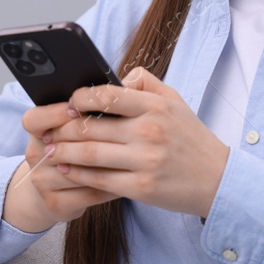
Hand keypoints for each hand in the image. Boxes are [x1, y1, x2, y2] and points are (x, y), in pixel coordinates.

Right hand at [19, 102, 122, 223]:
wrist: (54, 192)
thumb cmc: (73, 149)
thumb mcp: (71, 126)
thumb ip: (89, 106)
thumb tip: (121, 87)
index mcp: (38, 131)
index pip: (34, 119)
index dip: (55, 113)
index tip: (77, 109)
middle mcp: (35, 155)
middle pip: (59, 145)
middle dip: (90, 139)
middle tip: (121, 133)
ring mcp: (42, 181)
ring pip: (77, 170)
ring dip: (106, 164)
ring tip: (131, 156)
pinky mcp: (55, 202)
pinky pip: (88, 191)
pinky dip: (110, 186)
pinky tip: (127, 178)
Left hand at [39, 66, 230, 219]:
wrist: (218, 179)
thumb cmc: (191, 139)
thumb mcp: (176, 102)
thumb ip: (147, 84)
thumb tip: (118, 75)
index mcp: (155, 106)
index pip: (107, 95)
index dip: (79, 98)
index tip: (67, 102)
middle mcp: (149, 131)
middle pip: (90, 127)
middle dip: (61, 129)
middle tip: (45, 130)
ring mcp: (145, 160)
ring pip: (89, 154)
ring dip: (63, 152)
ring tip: (49, 150)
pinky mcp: (141, 187)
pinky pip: (99, 179)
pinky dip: (78, 174)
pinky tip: (67, 170)